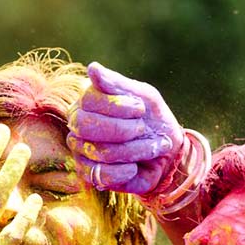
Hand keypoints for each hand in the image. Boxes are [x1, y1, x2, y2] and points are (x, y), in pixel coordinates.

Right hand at [67, 62, 183, 194]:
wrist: (167, 154)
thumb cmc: (153, 120)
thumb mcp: (143, 95)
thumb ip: (117, 84)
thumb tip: (92, 68)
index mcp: (86, 104)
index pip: (88, 100)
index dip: (116, 105)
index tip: (140, 108)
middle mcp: (77, 128)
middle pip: (85, 126)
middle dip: (122, 129)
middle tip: (142, 128)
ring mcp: (81, 153)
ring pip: (100, 152)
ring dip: (134, 150)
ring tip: (151, 147)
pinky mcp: (90, 176)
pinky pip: (103, 175)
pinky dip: (126, 171)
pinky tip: (135, 166)